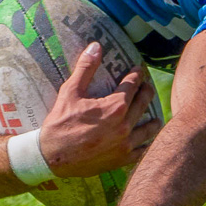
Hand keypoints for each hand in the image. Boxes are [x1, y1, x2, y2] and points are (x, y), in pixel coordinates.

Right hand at [37, 42, 160, 177]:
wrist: (51, 158)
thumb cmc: (60, 124)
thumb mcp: (70, 92)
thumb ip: (85, 68)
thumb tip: (96, 46)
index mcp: (115, 107)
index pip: (133, 84)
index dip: (137, 74)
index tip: (139, 69)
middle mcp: (125, 125)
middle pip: (145, 102)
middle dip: (146, 90)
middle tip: (146, 85)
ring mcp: (126, 144)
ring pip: (150, 128)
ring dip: (152, 118)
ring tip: (153, 114)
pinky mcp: (122, 159)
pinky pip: (143, 149)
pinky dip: (146, 142)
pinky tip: (145, 138)